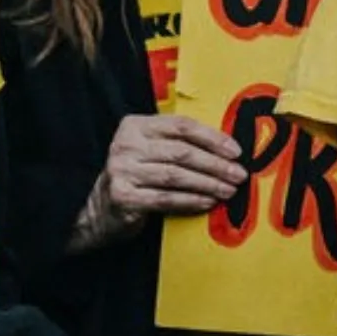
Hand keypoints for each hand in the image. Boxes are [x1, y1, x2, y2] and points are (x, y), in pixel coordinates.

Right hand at [75, 114, 246, 246]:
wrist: (97, 210)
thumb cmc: (135, 177)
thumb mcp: (150, 151)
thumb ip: (178, 144)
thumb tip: (227, 151)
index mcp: (135, 125)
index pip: (181, 126)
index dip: (212, 138)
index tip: (235, 151)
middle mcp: (126, 144)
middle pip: (182, 152)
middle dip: (216, 164)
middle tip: (239, 174)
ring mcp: (121, 170)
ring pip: (176, 176)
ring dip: (208, 184)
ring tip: (229, 190)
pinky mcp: (123, 196)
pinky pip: (166, 198)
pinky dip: (190, 201)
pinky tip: (208, 202)